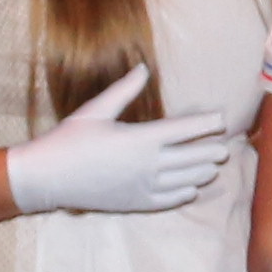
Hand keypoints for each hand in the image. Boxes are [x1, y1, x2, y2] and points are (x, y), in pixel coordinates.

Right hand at [4, 68, 233, 215]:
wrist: (46, 177)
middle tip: (224, 146)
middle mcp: (148, 164)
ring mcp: (143, 186)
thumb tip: (143, 68)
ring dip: (202, 172)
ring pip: (185, 180)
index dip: (207, 124)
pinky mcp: (134, 203)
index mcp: (141, 138)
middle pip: (192, 157)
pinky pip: (168, 200)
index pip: (185, 129)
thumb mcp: (96, 110)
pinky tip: (191, 190)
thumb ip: (124, 90)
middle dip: (211, 150)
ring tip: (213, 167)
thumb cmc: (69, 139)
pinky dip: (183, 194)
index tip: (222, 118)